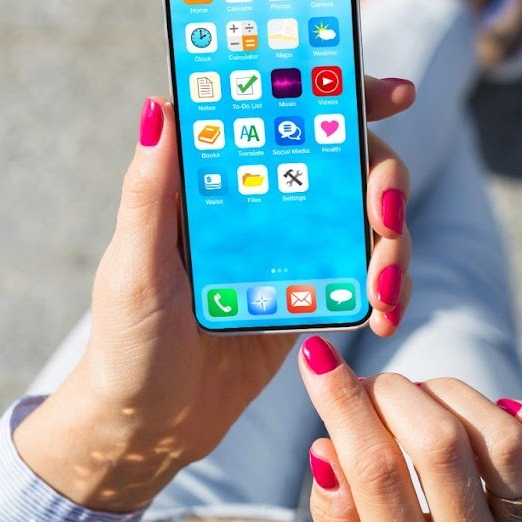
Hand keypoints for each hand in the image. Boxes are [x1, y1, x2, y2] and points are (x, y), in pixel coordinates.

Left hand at [12, 77, 415, 512]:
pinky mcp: (312, 296)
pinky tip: (384, 315)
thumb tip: (162, 104)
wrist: (147, 428)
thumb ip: (149, 191)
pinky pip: (365, 276)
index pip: (287, 116)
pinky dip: (387, 289)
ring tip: (385, 292)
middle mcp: (261, 203)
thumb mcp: (133, 267)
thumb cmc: (125, 344)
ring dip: (394, 246)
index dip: (345, 94)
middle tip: (387, 217)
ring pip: (369, 220)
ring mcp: (293, 250)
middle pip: (349, 162)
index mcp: (216, 180)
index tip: (396, 92)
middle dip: (386, 180)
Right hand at [296, 335, 521, 521]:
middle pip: (442, 447)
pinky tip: (500, 411)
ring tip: (423, 398)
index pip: (376, 474)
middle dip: (396, 394)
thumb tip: (327, 448)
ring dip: (454, 396)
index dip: (343, 405)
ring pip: (503, 440)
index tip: (319, 359)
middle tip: (374, 387)